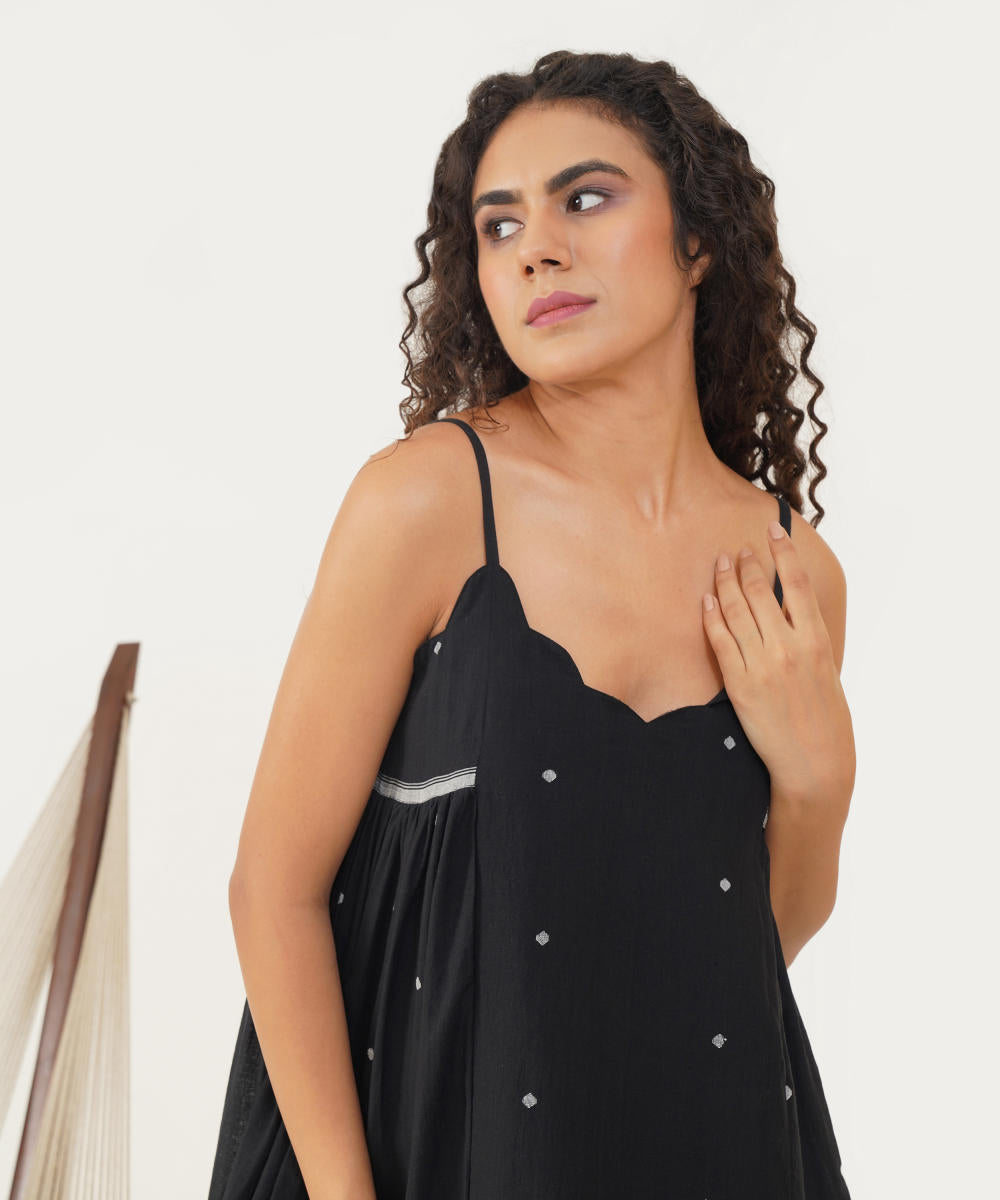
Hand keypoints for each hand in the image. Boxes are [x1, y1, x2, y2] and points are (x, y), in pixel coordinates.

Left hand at [702, 519, 854, 801]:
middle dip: (748, 564)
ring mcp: (762, 665)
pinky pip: (720, 642)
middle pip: (761, 591)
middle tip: (738, 549)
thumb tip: (789, 612)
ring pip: (737, 611)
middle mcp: (789, 648)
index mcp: (817, 641)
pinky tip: (707, 601)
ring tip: (720, 564)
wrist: (815, 764)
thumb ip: (808, 640)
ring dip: (726, 582)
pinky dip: (712, 617)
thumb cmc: (826, 720)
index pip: (797, 584)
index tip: (774, 529)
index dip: (784, 551)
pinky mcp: (739, 685)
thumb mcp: (827, 672)